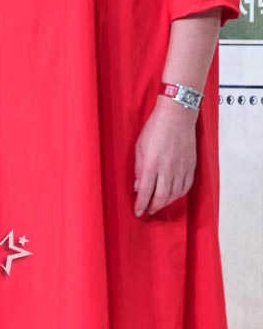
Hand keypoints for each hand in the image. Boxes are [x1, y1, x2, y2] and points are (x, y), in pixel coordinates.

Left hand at [134, 98, 197, 217]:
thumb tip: (138, 186)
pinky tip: (173, 195)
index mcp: (152, 163)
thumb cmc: (155, 128)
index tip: (138, 213)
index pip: (146, 191)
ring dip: (166, 202)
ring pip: (175, 194)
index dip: (141, 205)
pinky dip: (179, 194)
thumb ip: (139, 168)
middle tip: (148, 210)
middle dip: (154, 207)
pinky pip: (186, 187)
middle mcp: (168, 169)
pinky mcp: (191, 166)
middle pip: (161, 197)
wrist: (177, 116)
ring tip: (158, 204)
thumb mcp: (140, 146)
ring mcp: (181, 168)